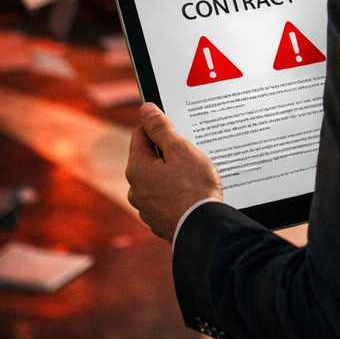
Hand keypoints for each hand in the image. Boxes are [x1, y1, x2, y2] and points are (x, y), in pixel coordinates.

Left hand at [126, 103, 222, 241]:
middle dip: (168, 153)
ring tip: (194, 178)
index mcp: (137, 169)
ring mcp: (145, 207)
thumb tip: (145, 110)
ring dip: (171, 174)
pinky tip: (191, 194)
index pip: (141, 134)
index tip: (177, 128)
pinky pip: (164, 198)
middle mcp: (135, 189)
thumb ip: (161, 128)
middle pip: (149, 158)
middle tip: (191, 155)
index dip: (159, 127)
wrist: (204, 228)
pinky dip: (175, 193)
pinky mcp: (157, 220)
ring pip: (157, 179)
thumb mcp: (181, 150)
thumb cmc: (195, 189)